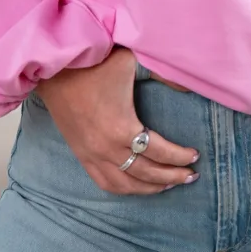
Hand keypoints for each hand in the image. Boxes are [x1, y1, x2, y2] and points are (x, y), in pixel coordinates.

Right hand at [34, 46, 199, 194]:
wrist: (55, 67)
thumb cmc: (95, 62)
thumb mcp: (132, 62)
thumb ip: (161, 74)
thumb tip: (190, 86)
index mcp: (121, 128)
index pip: (159, 152)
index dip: (179, 156)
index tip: (195, 156)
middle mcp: (106, 148)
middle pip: (145, 173)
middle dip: (171, 176)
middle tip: (190, 176)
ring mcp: (91, 154)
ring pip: (125, 184)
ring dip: (149, 188)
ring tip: (169, 185)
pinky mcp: (80, 154)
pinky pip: (103, 182)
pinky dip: (123, 189)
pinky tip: (136, 187)